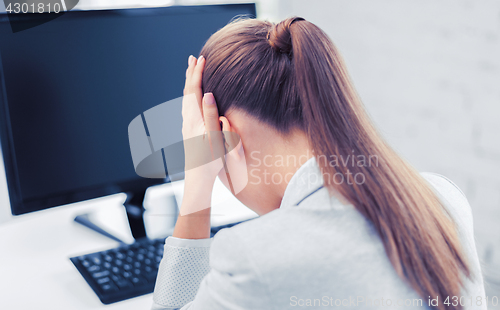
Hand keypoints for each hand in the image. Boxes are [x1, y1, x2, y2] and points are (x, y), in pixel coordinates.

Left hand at [182, 55, 224, 182]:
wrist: (198, 179)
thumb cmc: (210, 161)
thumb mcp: (215, 137)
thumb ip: (211, 115)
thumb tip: (207, 94)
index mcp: (194, 120)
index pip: (194, 90)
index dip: (198, 74)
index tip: (201, 59)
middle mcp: (187, 121)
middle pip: (186, 92)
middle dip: (190, 74)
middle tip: (193, 59)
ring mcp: (186, 127)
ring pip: (185, 99)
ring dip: (189, 84)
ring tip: (191, 73)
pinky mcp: (188, 133)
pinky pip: (187, 107)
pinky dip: (189, 95)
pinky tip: (192, 99)